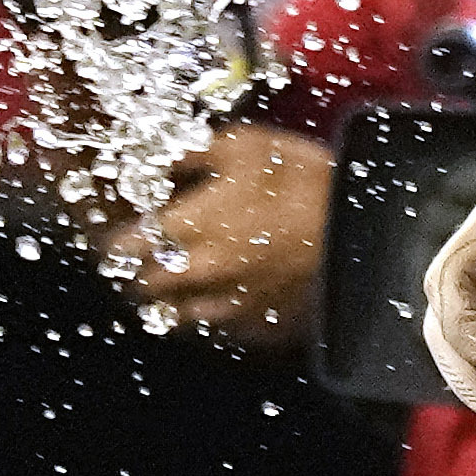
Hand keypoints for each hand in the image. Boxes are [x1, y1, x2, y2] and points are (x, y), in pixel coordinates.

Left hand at [85, 123, 330, 349]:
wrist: (358, 229)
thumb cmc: (301, 179)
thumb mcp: (245, 144)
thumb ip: (195, 152)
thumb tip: (162, 159)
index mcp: (191, 226)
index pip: (128, 247)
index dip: (117, 244)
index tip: (117, 238)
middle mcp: (200, 273)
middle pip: (146, 288)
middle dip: (137, 274)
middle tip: (139, 263)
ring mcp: (229, 305)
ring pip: (177, 318)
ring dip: (167, 302)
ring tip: (169, 289)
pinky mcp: (258, 326)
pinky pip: (217, 331)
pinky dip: (207, 319)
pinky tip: (214, 304)